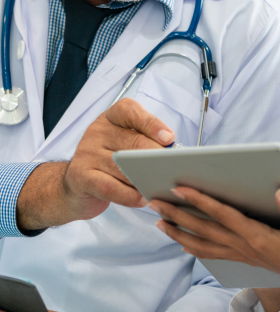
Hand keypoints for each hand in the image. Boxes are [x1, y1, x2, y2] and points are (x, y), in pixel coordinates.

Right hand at [17, 99, 174, 229]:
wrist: (75, 185)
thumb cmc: (108, 162)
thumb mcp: (124, 144)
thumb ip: (144, 142)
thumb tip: (172, 154)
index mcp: (111, 118)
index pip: (130, 112)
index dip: (151, 124)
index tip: (169, 139)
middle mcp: (97, 132)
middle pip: (133, 142)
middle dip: (155, 157)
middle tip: (172, 170)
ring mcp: (87, 153)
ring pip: (124, 167)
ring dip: (145, 179)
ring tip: (161, 187)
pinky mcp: (81, 176)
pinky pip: (110, 187)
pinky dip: (129, 195)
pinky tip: (142, 199)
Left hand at [152, 187, 279, 305]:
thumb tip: (279, 191)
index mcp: (257, 236)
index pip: (221, 214)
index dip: (199, 200)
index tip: (179, 187)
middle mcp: (244, 246)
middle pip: (203, 230)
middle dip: (177, 215)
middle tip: (154, 202)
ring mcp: (242, 255)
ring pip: (202, 245)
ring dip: (178, 233)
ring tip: (160, 223)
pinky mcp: (244, 259)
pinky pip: (212, 254)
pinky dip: (194, 248)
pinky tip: (183, 244)